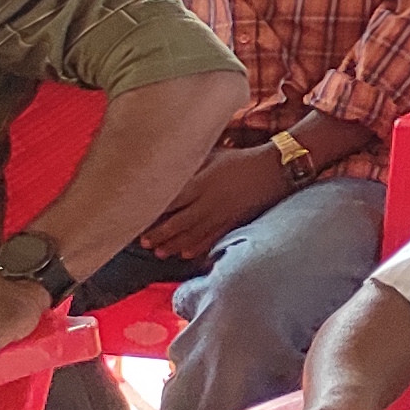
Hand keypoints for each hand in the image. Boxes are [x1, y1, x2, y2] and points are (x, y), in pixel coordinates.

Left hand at [139, 146, 295, 259]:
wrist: (272, 171)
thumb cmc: (240, 159)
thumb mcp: (212, 155)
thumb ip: (190, 164)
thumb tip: (167, 167)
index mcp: (200, 184)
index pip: (169, 201)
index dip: (151, 211)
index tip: (137, 216)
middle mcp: (208, 203)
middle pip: (177, 223)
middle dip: (159, 234)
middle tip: (143, 241)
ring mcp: (220, 216)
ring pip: (192, 235)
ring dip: (173, 245)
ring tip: (159, 252)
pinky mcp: (231, 223)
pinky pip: (211, 239)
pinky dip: (197, 248)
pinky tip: (186, 254)